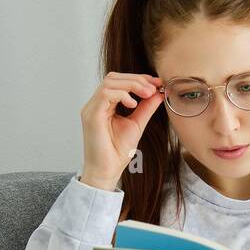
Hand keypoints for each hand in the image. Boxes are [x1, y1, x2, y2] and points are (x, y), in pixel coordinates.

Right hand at [80, 71, 165, 189]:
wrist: (106, 172)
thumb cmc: (117, 153)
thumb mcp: (137, 125)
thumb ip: (146, 108)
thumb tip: (158, 93)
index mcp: (104, 105)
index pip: (119, 82)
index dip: (138, 78)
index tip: (156, 83)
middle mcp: (95, 104)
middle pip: (113, 77)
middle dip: (136, 79)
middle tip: (154, 87)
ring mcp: (91, 109)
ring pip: (109, 82)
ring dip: (131, 85)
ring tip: (147, 94)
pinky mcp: (91, 115)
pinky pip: (105, 94)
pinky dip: (122, 95)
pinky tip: (133, 104)